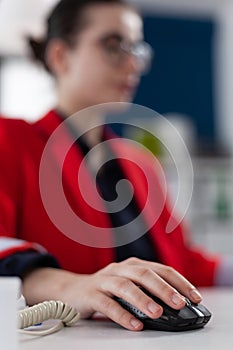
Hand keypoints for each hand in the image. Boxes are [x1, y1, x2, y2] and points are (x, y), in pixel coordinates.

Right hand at [22, 257, 201, 330]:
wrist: (72, 290)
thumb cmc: (107, 289)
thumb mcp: (129, 286)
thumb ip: (148, 292)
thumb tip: (176, 307)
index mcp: (133, 265)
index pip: (160, 269)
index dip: (179, 281)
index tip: (194, 297)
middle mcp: (120, 269)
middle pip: (143, 274)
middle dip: (163, 288)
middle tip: (179, 303)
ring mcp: (104, 280)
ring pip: (125, 286)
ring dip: (143, 299)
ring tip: (158, 313)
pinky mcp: (90, 294)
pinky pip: (106, 304)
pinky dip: (121, 314)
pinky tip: (134, 325)